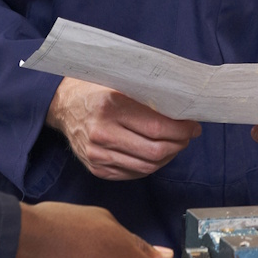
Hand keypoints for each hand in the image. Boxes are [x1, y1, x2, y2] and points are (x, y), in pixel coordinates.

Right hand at [47, 77, 201, 180]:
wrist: (63, 106)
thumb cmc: (96, 91)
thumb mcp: (120, 84)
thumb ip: (147, 98)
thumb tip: (183, 112)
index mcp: (111, 108)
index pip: (157, 127)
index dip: (181, 130)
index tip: (193, 126)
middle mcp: (102, 133)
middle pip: (155, 151)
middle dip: (178, 145)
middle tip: (186, 136)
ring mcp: (98, 155)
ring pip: (147, 166)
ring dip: (167, 157)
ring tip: (174, 145)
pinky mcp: (97, 169)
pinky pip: (134, 173)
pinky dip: (151, 165)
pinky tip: (156, 154)